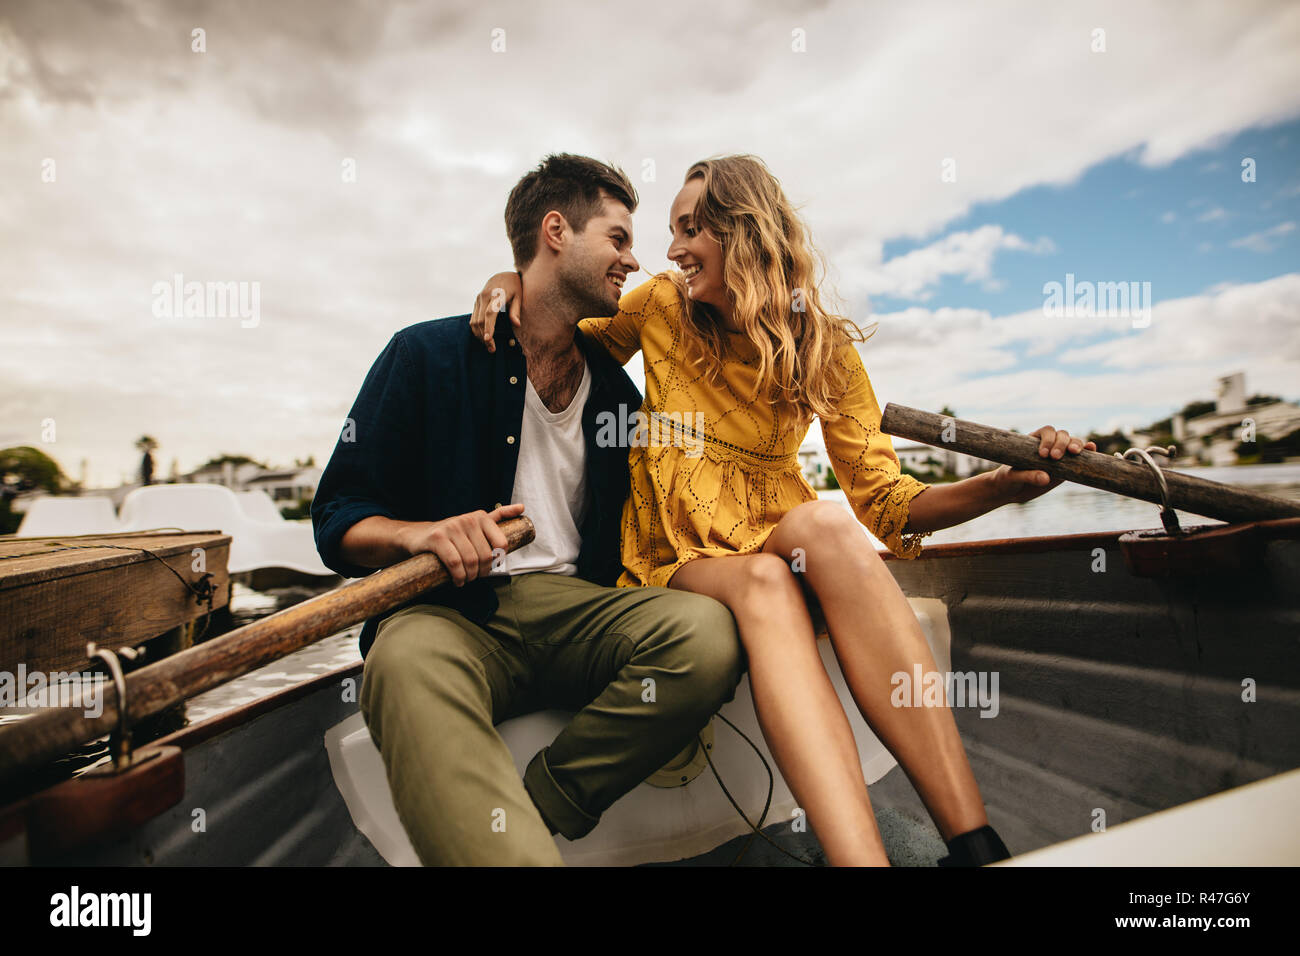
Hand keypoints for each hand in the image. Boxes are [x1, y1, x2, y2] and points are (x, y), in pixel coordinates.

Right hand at [398, 503, 524, 585]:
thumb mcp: (475, 524)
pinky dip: (458, 577)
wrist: (418, 536)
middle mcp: (468, 519)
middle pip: (486, 555)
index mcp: (482, 517)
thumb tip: (523, 508)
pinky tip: (458, 581)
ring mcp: (452, 527)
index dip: (497, 561)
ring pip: (471, 561)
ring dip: (470, 577)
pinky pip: (455, 563)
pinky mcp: (437, 538)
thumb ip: (498, 517)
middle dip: (482, 572)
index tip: (489, 567)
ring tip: (466, 580)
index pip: (502, 544)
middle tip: (475, 577)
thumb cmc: (452, 536)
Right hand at [470, 271, 522, 353]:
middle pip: (479, 320)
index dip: (488, 327)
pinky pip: (473, 318)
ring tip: (488, 345)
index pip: (490, 313)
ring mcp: (478, 299)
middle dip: (484, 336)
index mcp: (496, 295)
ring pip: (473, 320)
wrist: (503, 275)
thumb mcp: (519, 296)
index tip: (488, 339)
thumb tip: (517, 325)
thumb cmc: (515, 286)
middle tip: (492, 349)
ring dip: (479, 335)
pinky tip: (483, 336)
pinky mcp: (476, 302)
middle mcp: (484, 297)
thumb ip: (516, 310)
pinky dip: (476, 329)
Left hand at [992, 426, 1095, 503]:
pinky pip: (1080, 457)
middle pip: (1062, 435)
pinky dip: (1087, 451)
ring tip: (1074, 452)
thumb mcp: (1012, 477)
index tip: (1043, 455)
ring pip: (1072, 443)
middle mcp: (1049, 445)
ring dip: (1076, 445)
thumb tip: (1046, 478)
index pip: (1046, 432)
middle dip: (1061, 443)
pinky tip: (1092, 449)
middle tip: (1055, 457)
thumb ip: (1027, 476)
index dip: (1047, 440)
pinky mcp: (1067, 468)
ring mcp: (1060, 455)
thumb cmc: (1007, 480)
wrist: (1011, 490)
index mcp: (1033, 441)